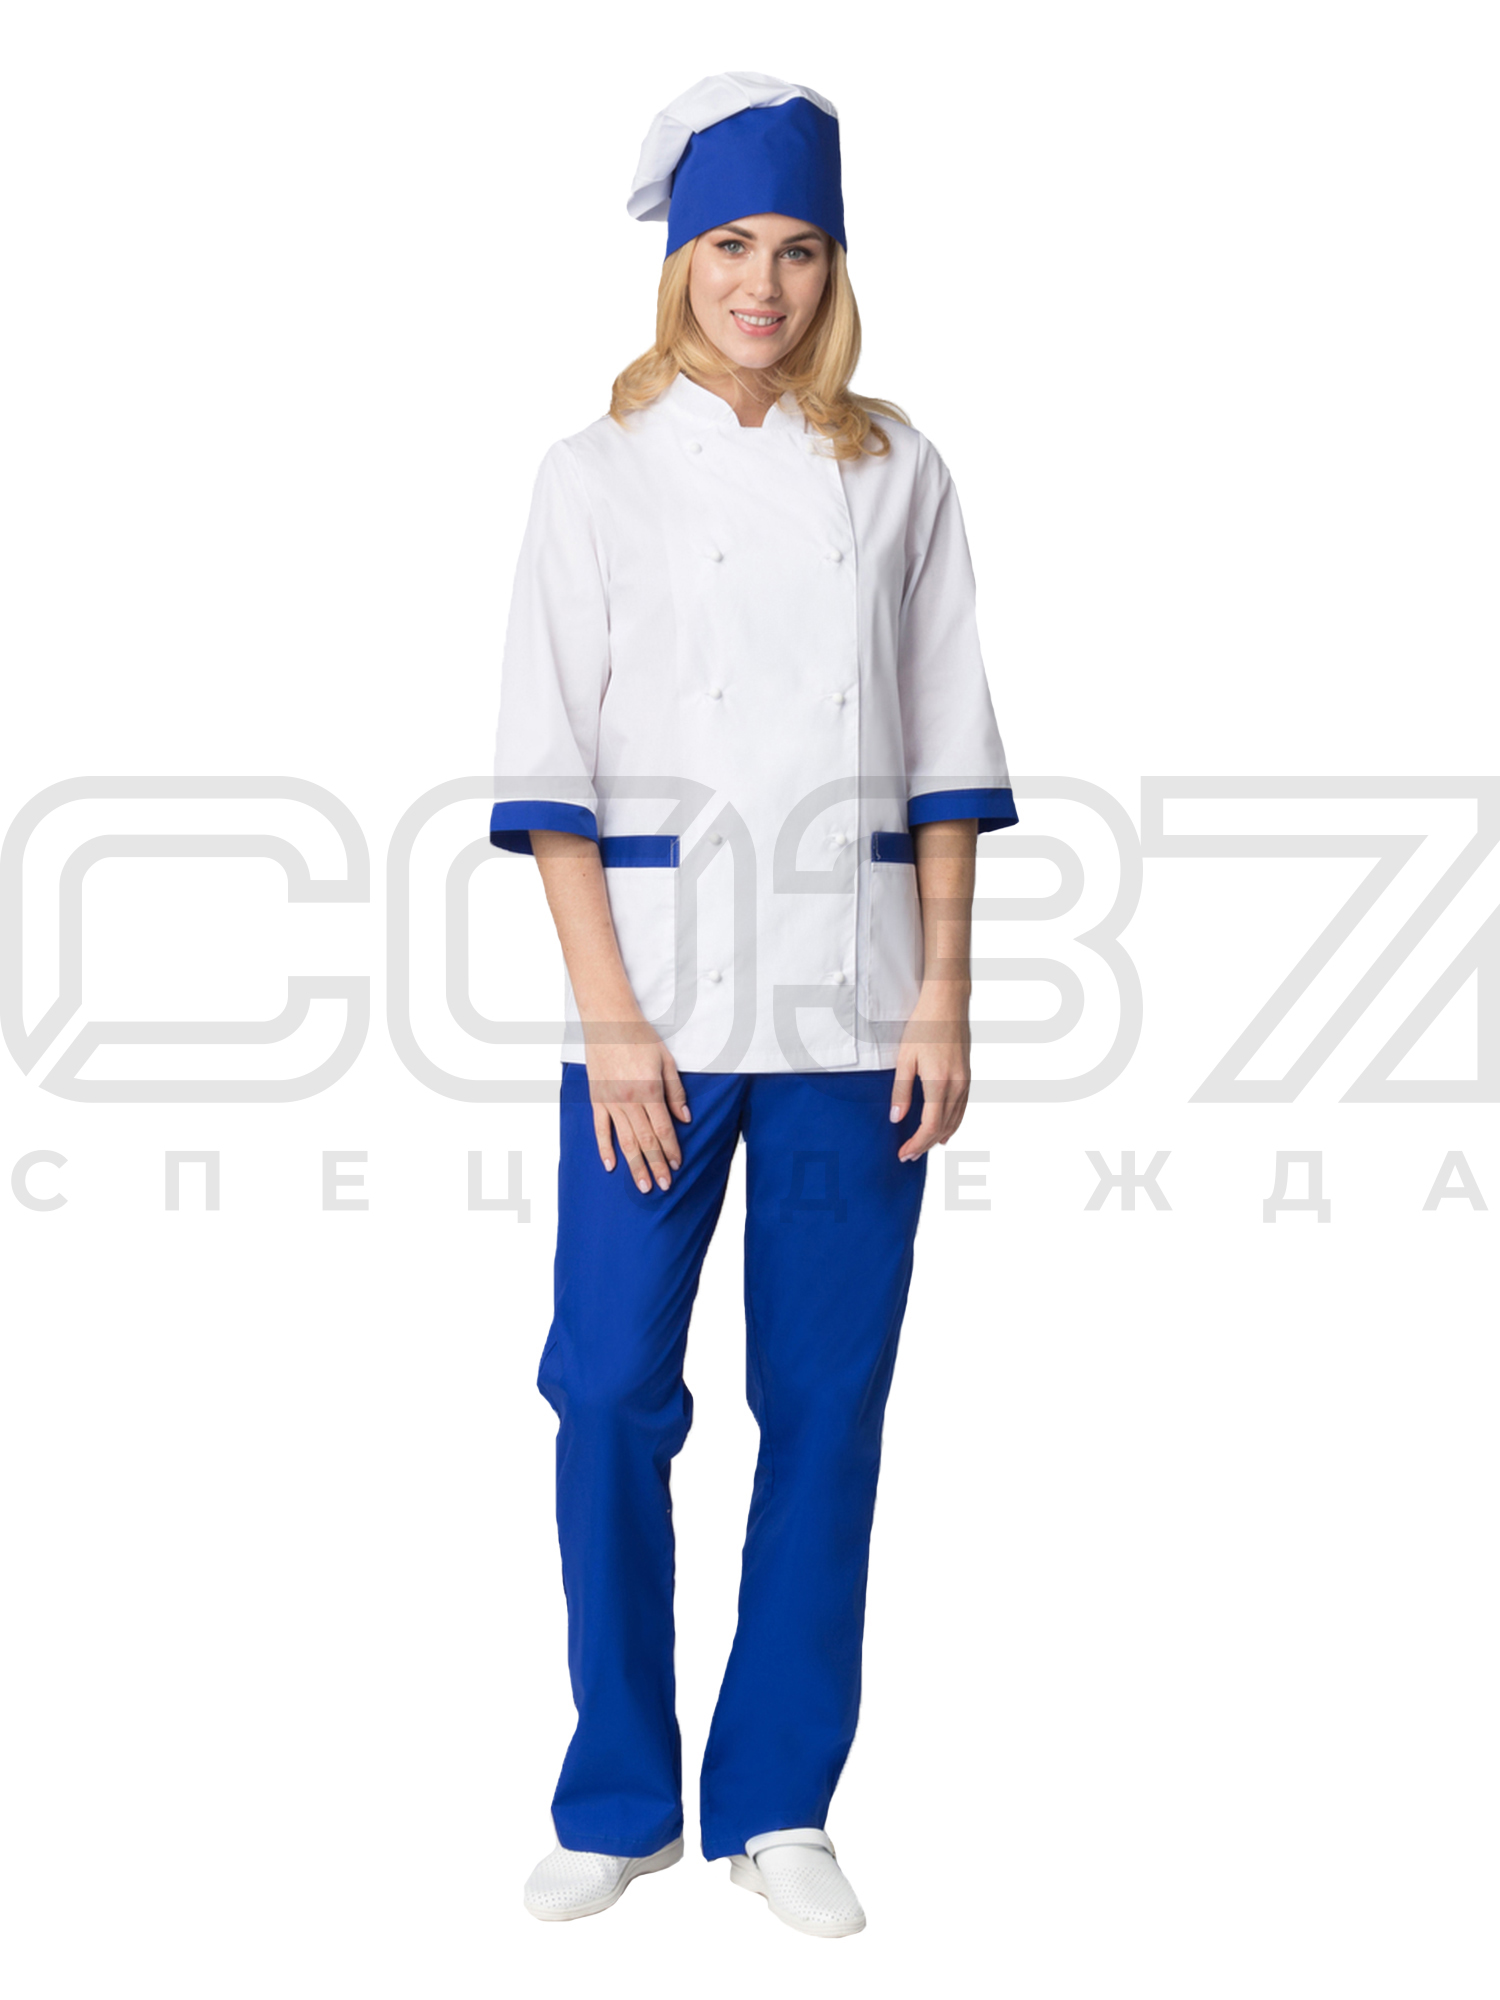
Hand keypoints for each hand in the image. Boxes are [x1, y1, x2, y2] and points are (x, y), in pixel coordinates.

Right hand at [585, 1031, 691, 1191]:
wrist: (608, 1020)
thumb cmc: (640, 1037)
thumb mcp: (666, 1061)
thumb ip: (676, 1092)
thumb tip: (685, 1118)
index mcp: (649, 1090)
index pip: (663, 1129)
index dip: (670, 1150)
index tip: (677, 1167)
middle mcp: (629, 1100)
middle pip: (645, 1140)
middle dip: (655, 1166)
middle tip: (662, 1188)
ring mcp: (610, 1101)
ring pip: (624, 1140)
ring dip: (634, 1165)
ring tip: (642, 1186)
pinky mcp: (596, 1099)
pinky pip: (600, 1128)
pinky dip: (604, 1148)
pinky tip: (611, 1165)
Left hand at [890, 982, 970, 1161]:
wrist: (947, 1004)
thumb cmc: (924, 1026)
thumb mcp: (904, 1058)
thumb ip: (901, 1090)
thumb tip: (896, 1118)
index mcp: (939, 1083)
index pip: (930, 1126)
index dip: (917, 1144)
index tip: (903, 1154)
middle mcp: (957, 1086)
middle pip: (943, 1128)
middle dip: (925, 1145)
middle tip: (908, 1156)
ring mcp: (965, 1082)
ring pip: (955, 1120)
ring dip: (939, 1137)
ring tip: (922, 1147)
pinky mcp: (967, 1076)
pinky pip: (961, 1109)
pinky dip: (952, 1124)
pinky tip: (945, 1131)